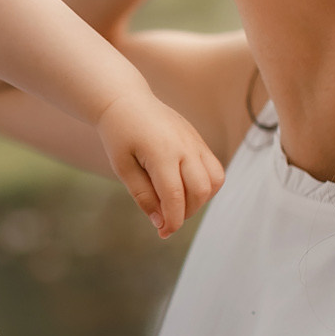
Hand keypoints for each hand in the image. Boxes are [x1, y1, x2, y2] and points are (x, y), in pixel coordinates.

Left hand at [97, 87, 225, 236]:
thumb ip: (143, 196)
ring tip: (177, 202)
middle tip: (166, 216)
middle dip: (186, 212)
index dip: (172, 221)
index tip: (163, 234)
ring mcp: (195, 142)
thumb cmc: (120, 135)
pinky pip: (214, 169)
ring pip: (215, 181)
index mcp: (161, 152)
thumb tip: (160, 223)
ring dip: (200, 199)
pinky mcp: (199, 140)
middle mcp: (185, 146)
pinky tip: (184, 188)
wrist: (127, 101)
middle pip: (200, 191)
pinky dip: (205, 185)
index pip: (175, 196)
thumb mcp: (123, 168)